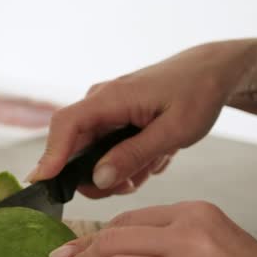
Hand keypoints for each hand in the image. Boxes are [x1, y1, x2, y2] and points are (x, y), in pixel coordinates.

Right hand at [27, 40, 256, 197]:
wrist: (213, 72)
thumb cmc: (199, 94)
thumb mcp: (173, 132)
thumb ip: (134, 155)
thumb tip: (97, 179)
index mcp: (111, 98)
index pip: (65, 125)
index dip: (50, 156)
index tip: (42, 183)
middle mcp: (100, 102)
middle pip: (77, 149)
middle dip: (101, 176)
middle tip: (134, 184)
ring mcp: (106, 110)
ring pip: (96, 155)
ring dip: (123, 169)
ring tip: (157, 162)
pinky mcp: (115, 118)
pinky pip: (110, 150)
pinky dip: (131, 160)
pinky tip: (157, 154)